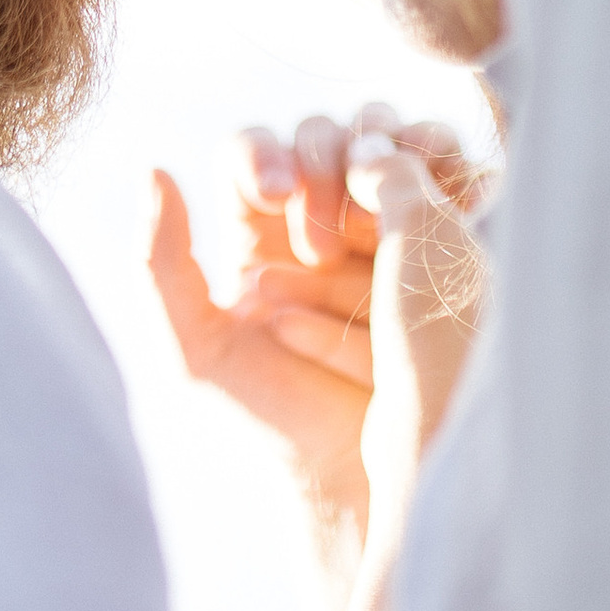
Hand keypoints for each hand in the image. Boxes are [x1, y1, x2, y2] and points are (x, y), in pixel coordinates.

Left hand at [147, 106, 482, 565]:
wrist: (354, 472)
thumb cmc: (269, 419)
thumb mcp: (195, 352)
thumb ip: (161, 267)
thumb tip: (155, 169)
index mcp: (255, 231)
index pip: (256, 150)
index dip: (267, 153)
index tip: (277, 189)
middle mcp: (317, 218)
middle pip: (321, 137)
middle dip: (322, 171)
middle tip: (320, 243)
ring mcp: (381, 229)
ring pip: (385, 146)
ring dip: (388, 155)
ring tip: (388, 199)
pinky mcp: (435, 245)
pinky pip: (445, 182)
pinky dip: (451, 167)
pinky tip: (454, 185)